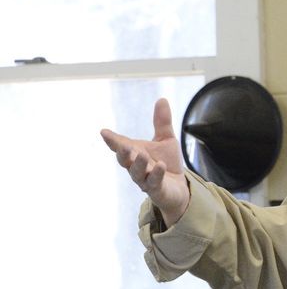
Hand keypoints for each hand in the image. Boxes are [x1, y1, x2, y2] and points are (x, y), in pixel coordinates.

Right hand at [101, 99, 189, 225]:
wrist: (178, 187)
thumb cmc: (167, 163)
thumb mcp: (166, 140)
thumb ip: (162, 122)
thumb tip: (162, 99)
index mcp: (134, 154)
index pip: (120, 146)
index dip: (112, 140)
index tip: (104, 132)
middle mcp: (136, 167)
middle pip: (125, 161)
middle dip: (122, 153)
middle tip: (122, 145)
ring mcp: (144, 179)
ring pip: (137, 173)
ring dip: (139, 164)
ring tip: (142, 155)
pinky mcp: (156, 189)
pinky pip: (154, 182)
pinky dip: (156, 174)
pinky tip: (160, 166)